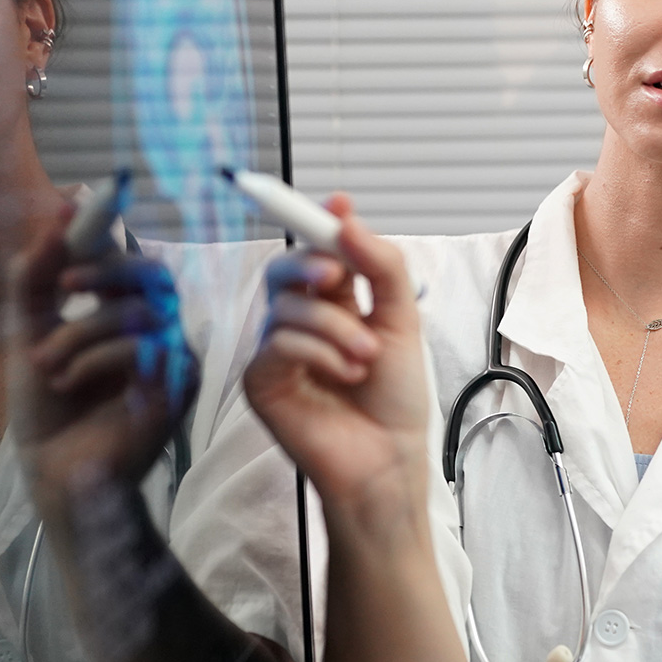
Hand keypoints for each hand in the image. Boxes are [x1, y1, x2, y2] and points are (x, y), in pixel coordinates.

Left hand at [11, 202, 199, 520]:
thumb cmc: (45, 405)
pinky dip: (97, 358)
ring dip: (81, 333)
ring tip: (47, 364)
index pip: (130, 258)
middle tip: (61, 287)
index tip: (77, 212)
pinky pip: (144, 348)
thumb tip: (57, 213)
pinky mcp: (176, 387)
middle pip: (151, 274)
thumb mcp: (28, 329)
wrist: (51, 467)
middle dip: (102, 272)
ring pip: (142, 312)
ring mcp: (171, 358)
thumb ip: (35, 275)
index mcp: (123, 312)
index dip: (107, 235)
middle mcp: (155, 330)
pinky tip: (70, 381)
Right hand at [243, 193, 432, 511]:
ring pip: (287, 306)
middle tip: (337, 277)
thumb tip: (346, 214)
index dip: (319, 222)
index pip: (317, 251)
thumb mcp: (401, 322)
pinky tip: (345, 377)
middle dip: (311, 263)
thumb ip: (381, 267)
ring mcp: (277, 351)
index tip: (335, 202)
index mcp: (336, 303)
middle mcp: (301, 322)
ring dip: (335, 328)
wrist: (387, 459)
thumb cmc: (395, 399)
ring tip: (366, 359)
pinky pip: (278, 343)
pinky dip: (319, 353)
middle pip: (284, 269)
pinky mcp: (261, 381)